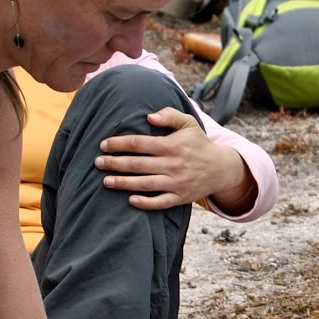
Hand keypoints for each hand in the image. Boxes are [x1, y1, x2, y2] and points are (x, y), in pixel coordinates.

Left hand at [96, 108, 251, 210]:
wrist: (221, 169)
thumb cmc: (199, 144)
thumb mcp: (189, 123)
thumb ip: (170, 115)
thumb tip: (149, 117)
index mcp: (171, 145)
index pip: (139, 143)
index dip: (118, 144)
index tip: (103, 145)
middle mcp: (173, 164)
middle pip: (137, 164)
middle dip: (114, 163)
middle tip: (97, 163)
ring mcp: (177, 182)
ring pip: (145, 184)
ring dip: (123, 183)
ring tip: (105, 181)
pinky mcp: (181, 197)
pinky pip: (161, 203)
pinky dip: (146, 203)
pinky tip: (130, 200)